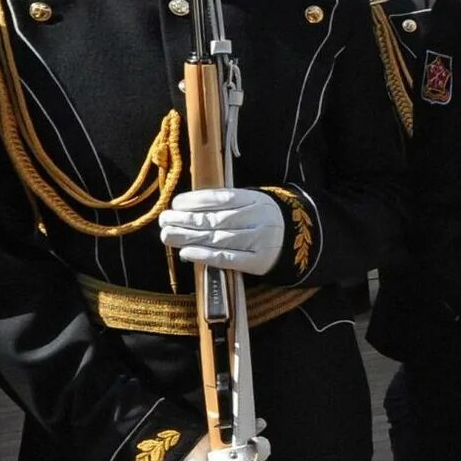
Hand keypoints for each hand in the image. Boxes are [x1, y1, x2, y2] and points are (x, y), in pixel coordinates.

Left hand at [160, 188, 284, 276]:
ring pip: (219, 239)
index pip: (221, 198)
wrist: (296, 238)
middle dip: (186, 220)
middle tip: (164, 220)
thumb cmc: (261, 218)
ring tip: (167, 235)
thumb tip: (185, 207)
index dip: (196, 201)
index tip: (175, 204)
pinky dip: (206, 256)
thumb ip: (224, 203)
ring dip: (189, 238)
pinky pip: (229, 259)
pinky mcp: (258, 262)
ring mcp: (259, 241)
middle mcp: (258, 218)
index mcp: (254, 199)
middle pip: (216, 219)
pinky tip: (187, 252)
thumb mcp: (250, 202)